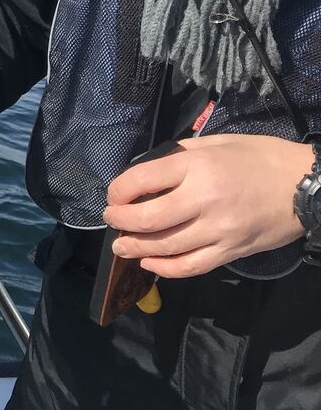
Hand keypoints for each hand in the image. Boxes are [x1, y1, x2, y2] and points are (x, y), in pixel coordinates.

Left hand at [104, 134, 312, 278]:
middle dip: (120, 221)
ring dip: (136, 248)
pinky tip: (150, 264)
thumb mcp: (215, 143)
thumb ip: (179, 155)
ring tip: (121, 246)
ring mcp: (219, 230)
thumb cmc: (259, 157)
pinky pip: (192, 266)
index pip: (141, 181)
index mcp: (197, 167)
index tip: (113, 194)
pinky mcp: (232, 251)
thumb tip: (147, 170)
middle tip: (111, 219)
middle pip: (148, 218)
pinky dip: (166, 269)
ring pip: (166, 247)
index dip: (118, 190)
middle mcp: (204, 200)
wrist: (306, 186)